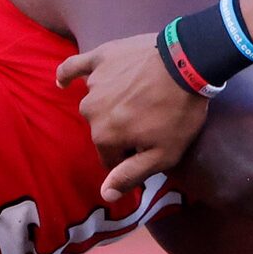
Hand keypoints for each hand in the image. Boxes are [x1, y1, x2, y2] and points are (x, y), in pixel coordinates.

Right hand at [59, 32, 209, 202]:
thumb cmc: (178, 112)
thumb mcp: (163, 154)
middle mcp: (92, 111)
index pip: (110, 158)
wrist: (189, 63)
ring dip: (111, 104)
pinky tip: (63, 82)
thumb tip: (105, 195)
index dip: (130, 156)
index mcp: (104, 136)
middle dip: (121, 131)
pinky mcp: (100, 58)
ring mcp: (94, 83)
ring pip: (97, 104)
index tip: (148, 146)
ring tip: (139, 96)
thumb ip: (131, 175)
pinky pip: (74, 67)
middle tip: (149, 120)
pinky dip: (68, 75)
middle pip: (103, 131)